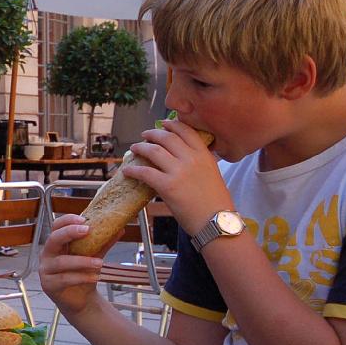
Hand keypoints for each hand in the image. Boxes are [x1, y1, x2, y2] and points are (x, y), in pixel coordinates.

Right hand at [39, 214, 115, 318]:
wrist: (81, 300)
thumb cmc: (83, 274)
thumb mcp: (94, 256)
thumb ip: (103, 244)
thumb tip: (119, 229)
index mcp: (56, 243)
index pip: (56, 226)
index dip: (68, 220)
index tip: (84, 218)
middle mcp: (48, 254)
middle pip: (53, 239)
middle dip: (69, 232)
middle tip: (87, 230)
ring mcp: (46, 270)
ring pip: (61, 262)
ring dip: (82, 260)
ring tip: (99, 263)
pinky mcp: (49, 285)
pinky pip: (64, 279)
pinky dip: (81, 277)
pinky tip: (94, 277)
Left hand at [122, 118, 230, 233]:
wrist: (218, 221)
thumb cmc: (216, 202)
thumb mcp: (212, 173)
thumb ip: (199, 161)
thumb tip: (183, 155)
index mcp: (204, 155)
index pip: (186, 131)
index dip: (172, 124)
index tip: (163, 123)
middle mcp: (191, 159)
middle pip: (167, 137)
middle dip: (152, 134)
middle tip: (145, 135)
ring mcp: (179, 171)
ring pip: (153, 151)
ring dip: (140, 147)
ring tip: (134, 148)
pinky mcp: (167, 186)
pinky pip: (145, 172)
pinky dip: (133, 170)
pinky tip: (127, 171)